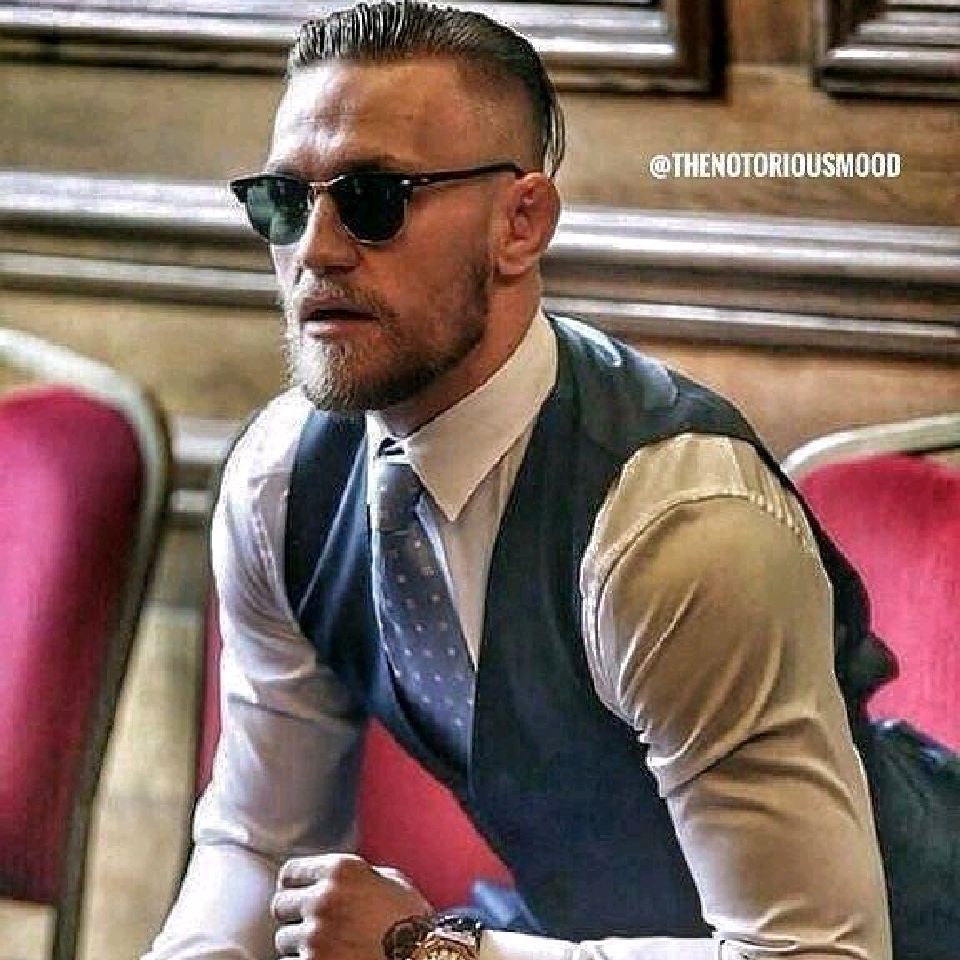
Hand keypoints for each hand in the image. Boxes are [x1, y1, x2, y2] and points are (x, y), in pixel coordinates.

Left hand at [272, 853, 432, 959]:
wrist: (425, 957)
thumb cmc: (413, 923)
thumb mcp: (389, 881)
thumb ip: (356, 876)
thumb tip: (335, 880)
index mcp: (341, 871)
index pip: (290, 873)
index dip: (294, 886)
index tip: (297, 894)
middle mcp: (323, 899)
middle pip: (280, 906)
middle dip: (295, 916)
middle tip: (312, 925)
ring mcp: (316, 937)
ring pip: (284, 940)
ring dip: (300, 945)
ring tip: (326, 948)